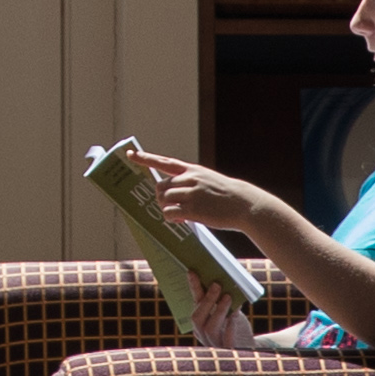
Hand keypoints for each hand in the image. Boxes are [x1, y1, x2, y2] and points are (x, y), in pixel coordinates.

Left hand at [131, 151, 287, 233]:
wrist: (244, 204)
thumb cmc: (225, 194)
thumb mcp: (208, 180)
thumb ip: (189, 183)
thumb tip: (170, 196)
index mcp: (193, 170)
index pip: (164, 162)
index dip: (146, 158)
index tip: (130, 154)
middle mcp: (190, 179)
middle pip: (160, 186)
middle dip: (161, 197)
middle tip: (170, 205)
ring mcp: (191, 194)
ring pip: (163, 199)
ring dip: (166, 208)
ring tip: (178, 214)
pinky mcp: (193, 209)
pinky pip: (170, 213)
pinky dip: (171, 218)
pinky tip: (181, 220)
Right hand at [187, 279, 258, 350]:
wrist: (248, 348)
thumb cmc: (237, 328)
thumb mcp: (230, 313)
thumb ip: (225, 301)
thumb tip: (227, 280)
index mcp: (200, 322)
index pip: (195, 304)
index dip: (193, 288)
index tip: (192, 272)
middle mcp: (202, 334)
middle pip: (197, 319)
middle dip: (206, 300)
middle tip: (216, 284)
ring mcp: (213, 344)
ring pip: (210, 329)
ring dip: (218, 310)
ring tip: (228, 296)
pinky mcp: (227, 350)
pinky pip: (226, 339)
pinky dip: (231, 324)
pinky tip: (236, 313)